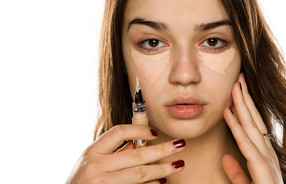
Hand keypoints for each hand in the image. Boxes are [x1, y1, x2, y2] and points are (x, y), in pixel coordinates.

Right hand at [67, 124, 185, 183]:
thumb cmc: (83, 182)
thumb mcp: (92, 163)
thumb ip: (113, 154)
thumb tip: (141, 144)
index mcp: (92, 152)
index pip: (119, 132)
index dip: (140, 129)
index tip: (156, 132)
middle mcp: (95, 166)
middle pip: (136, 155)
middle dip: (162, 150)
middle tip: (179, 145)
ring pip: (139, 174)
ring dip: (162, 169)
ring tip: (178, 165)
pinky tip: (161, 183)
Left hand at [222, 73, 282, 183]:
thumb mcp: (247, 183)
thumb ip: (237, 171)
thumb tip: (225, 156)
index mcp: (263, 154)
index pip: (253, 125)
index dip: (245, 106)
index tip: (237, 89)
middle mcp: (266, 152)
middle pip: (254, 119)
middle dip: (245, 97)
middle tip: (238, 77)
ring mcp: (266, 159)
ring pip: (251, 126)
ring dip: (241, 105)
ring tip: (234, 86)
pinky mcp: (262, 169)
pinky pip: (246, 143)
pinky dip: (236, 126)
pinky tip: (228, 112)